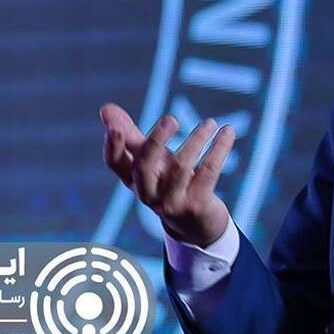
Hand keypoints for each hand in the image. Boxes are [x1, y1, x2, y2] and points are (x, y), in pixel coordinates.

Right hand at [99, 103, 233, 245]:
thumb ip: (131, 135)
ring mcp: (172, 202)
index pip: (115, 163)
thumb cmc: (168, 184)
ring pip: (181, 168)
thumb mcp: (150, 160)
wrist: (196, 225)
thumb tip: (105, 107)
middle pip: (144, 167)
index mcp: (133, 179)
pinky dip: (219, 149)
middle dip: (156, 141)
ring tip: (210, 123)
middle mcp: (148, 193)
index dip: (112, 146)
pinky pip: (209, 172)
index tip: (115, 126)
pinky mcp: (196, 205)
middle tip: (171, 119)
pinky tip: (228, 131)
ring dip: (197, 140)